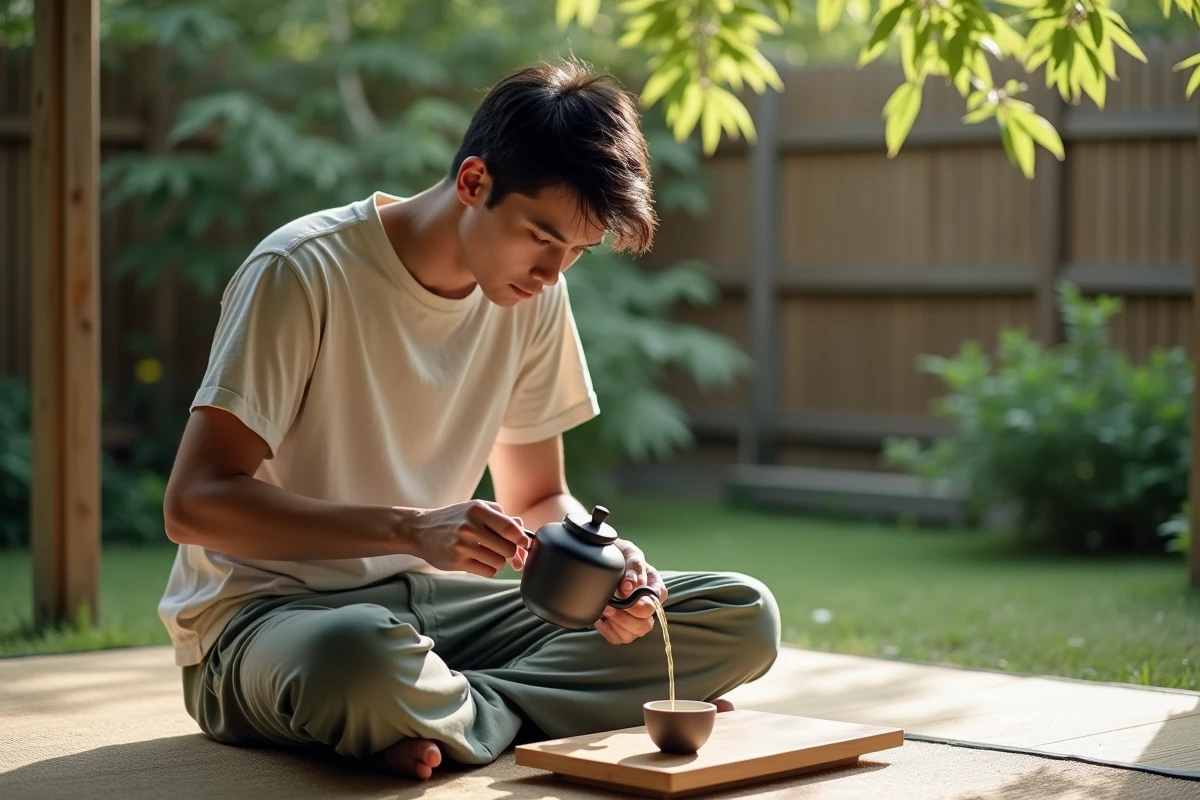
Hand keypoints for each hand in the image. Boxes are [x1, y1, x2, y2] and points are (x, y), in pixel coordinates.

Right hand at [409, 500, 530, 576]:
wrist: (421, 530)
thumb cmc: (455, 518)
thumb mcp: (477, 509)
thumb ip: (502, 517)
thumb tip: (524, 532)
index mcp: (478, 510)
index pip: (510, 528)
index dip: (522, 538)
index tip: (523, 542)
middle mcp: (470, 527)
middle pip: (508, 549)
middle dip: (509, 551)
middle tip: (500, 547)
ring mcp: (462, 546)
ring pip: (499, 563)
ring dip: (497, 560)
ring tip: (484, 552)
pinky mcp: (456, 562)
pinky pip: (487, 572)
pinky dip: (488, 568)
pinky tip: (477, 560)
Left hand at [595, 538, 666, 644]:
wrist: (605, 560)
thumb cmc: (620, 555)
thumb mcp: (629, 552)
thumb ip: (634, 566)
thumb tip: (630, 586)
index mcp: (654, 587)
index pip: (656, 603)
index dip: (640, 603)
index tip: (623, 593)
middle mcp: (648, 605)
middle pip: (646, 624)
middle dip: (625, 617)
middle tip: (608, 604)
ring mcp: (636, 618)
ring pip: (634, 634)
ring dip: (616, 624)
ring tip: (604, 610)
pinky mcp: (622, 626)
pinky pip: (619, 639)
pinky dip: (608, 631)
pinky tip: (601, 618)